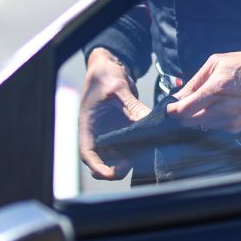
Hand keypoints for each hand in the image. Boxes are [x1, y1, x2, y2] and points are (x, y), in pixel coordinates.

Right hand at [78, 48, 150, 179]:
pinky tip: (152, 142)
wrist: (110, 65)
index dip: (98, 167)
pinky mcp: (123, 129)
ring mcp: (110, 132)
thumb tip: (148, 121)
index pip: (88, 154)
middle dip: (119, 165)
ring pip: (119, 155)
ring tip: (148, 150)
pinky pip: (130, 144)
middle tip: (138, 159)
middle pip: (105, 159)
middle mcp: (98, 133)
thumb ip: (132, 106)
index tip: (110, 174)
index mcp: (88, 126)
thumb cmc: (105, 75)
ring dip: (131, 157)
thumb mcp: (118, 89)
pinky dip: (140, 146)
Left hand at [168, 51, 240, 132]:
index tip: (168, 108)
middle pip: (189, 122)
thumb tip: (178, 97)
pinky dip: (213, 120)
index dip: (171, 111)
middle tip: (186, 103)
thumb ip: (194, 81)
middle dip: (183, 114)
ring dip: (199, 117)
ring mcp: (231, 119)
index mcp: (215, 90)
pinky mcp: (238, 126)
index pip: (183, 111)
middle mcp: (222, 108)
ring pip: (202, 126)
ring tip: (208, 102)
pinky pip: (216, 128)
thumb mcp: (216, 63)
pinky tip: (221, 106)